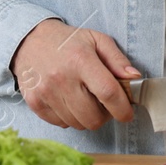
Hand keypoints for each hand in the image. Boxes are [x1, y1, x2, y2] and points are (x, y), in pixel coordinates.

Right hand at [10, 19, 140, 130]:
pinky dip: (70, 118)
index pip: (108, 92)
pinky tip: (70, 101)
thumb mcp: (97, 40)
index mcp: (81, 60)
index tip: (127, 113)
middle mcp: (62, 79)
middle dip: (106, 115)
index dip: (122, 108)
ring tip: (86, 99)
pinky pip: (62, 124)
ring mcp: (46, 93)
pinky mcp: (35, 104)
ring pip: (78, 124)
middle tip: (105, 103)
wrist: (29, 41)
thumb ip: (117, 59)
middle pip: (93, 117)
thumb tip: (135, 78)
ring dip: (88, 117)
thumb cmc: (68, 41)